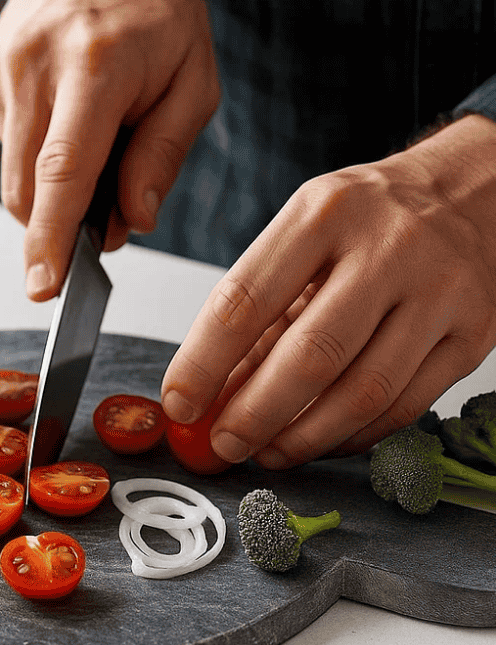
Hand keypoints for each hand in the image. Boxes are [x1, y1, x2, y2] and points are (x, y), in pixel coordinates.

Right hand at [0, 0, 219, 300]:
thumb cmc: (156, 10)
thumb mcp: (193, 81)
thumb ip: (162, 156)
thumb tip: (131, 220)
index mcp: (95, 64)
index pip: (64, 169)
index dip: (51, 235)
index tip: (43, 285)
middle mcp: (35, 65)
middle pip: (27, 186)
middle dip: (60, 223)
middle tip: (108, 207)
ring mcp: (1, 69)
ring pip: (15, 174)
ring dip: (53, 185)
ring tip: (95, 136)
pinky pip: (8, 145)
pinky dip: (38, 152)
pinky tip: (65, 110)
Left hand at [160, 113, 495, 467]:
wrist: (470, 192)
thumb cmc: (369, 217)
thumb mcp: (301, 236)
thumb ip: (259, 312)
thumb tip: (210, 391)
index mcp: (322, 214)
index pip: (246, 299)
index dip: (204, 362)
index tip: (179, 403)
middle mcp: (386, 249)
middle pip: (310, 354)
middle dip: (255, 413)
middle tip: (222, 443)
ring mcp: (438, 293)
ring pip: (363, 392)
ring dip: (303, 437)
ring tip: (266, 452)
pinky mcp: (473, 335)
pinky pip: (404, 406)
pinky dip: (352, 436)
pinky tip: (319, 441)